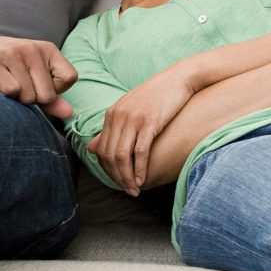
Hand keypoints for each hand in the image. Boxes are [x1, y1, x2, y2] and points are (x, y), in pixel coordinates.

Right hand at [0, 34, 76, 117]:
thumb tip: (68, 113)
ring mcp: (13, 54)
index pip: (69, 78)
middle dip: (32, 100)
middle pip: (47, 95)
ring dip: (15, 100)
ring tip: (4, 84)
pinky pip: (11, 92)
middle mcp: (32, 48)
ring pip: (28, 97)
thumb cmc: (2, 66)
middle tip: (16, 86)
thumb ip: (51, 96)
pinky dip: (3, 96)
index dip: (55, 90)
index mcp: (47, 48)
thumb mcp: (31, 76)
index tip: (36, 84)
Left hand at [87, 66, 197, 194]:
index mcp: (111, 114)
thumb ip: (111, 129)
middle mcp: (118, 116)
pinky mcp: (150, 122)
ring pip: (122, 156)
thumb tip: (92, 148)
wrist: (178, 79)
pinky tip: (143, 179)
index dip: (108, 171)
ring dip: (127, 177)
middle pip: (109, 155)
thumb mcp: (129, 109)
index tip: (119, 182)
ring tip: (135, 190)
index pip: (101, 150)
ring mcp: (133, 119)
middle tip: (128, 191)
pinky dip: (139, 169)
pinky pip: (139, 151)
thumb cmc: (157, 96)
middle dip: (117, 178)